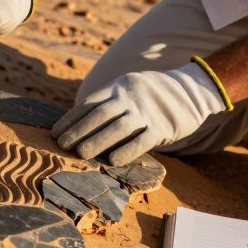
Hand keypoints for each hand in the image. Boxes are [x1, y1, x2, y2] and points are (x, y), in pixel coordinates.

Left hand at [53, 63, 226, 165]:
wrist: (191, 90)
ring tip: (81, 154)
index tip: (56, 133)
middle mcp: (130, 96)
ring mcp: (147, 111)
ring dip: (97, 140)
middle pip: (100, 114)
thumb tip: (80, 126)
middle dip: (79, 130)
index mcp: (118, 87)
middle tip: (62, 145)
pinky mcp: (162, 126)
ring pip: (118, 126)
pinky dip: (126, 150)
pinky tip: (112, 161)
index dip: (71, 119)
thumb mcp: (129, 90)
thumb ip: (109, 103)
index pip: (90, 103)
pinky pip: (142, 139)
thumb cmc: (151, 97)